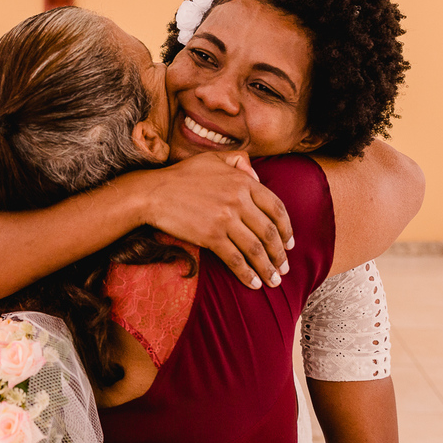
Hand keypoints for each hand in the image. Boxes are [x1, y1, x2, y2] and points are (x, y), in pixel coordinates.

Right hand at [139, 152, 292, 289]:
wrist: (153, 193)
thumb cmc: (181, 176)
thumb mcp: (213, 158)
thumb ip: (239, 161)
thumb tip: (257, 175)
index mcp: (243, 181)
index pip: (276, 208)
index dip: (287, 229)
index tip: (290, 243)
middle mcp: (239, 200)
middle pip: (269, 232)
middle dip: (280, 254)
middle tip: (284, 268)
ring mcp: (225, 219)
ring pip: (256, 249)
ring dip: (268, 268)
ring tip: (274, 281)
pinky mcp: (211, 236)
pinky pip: (235, 258)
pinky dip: (247, 273)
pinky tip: (253, 283)